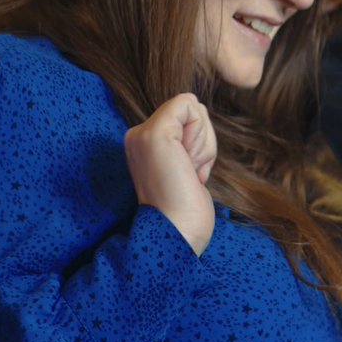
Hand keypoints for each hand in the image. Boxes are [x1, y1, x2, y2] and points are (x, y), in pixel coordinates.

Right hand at [124, 93, 216, 254]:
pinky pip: (190, 106)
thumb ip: (187, 143)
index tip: (190, 173)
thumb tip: (199, 116)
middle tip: (189, 173)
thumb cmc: (187, 210)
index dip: (200, 142)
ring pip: (194, 108)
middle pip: (192, 109)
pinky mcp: (155, 134)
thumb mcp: (186, 167)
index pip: (186, 116)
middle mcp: (137, 135)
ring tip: (188, 173)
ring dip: (204, 143)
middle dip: (204, 140)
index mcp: (143, 143)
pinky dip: (202, 137)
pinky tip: (189, 165)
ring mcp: (142, 134)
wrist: (177, 235)